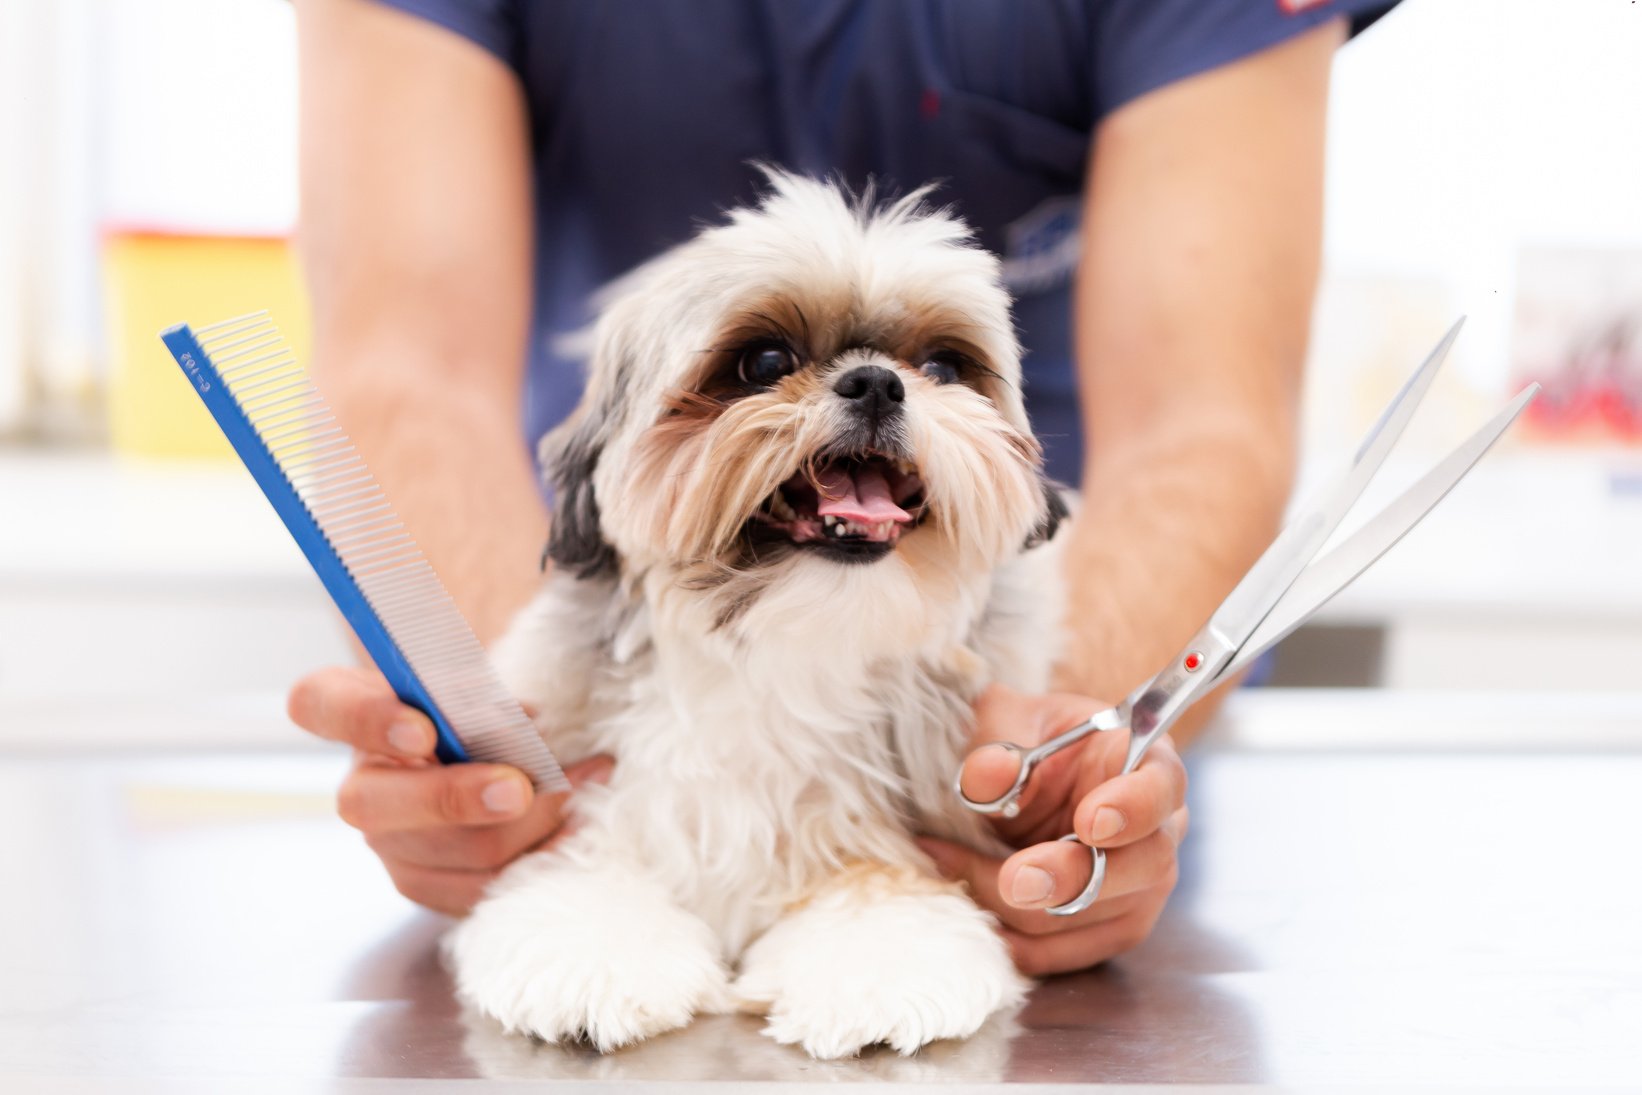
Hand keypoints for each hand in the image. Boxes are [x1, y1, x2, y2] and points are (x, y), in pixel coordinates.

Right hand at [286, 665, 610, 914]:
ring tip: (583, 785)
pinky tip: (577, 824)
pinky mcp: (426, 884)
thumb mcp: (472, 681)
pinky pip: (479, 889)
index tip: (423, 726)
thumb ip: (481, 693)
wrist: (481, 755)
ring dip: (524, 824)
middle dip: (457, 798)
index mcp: (349, 711)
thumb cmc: (472, 706)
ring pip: (448, 851)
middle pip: (378, 806)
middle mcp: (357, 785)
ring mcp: (388, 844)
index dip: (367, 719)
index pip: (322, 705)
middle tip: (522, 787)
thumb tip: (521, 724)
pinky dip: (537, 855)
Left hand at [917, 682, 1186, 975]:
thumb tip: (991, 777)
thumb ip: (999, 742)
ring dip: (1015, 905)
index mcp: (1149, 765)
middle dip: (1070, 877)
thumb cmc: (1033, 741)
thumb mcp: (1009, 720)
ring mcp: (1140, 889)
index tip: (1090, 822)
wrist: (1033, 776)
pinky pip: (1059, 954)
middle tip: (1014, 880)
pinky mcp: (1107, 930)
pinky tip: (964, 900)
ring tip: (949, 861)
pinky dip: (1007, 936)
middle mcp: (1160, 832)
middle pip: (1139, 868)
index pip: (1161, 788)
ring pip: (1090, 917)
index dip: (1133, 808)